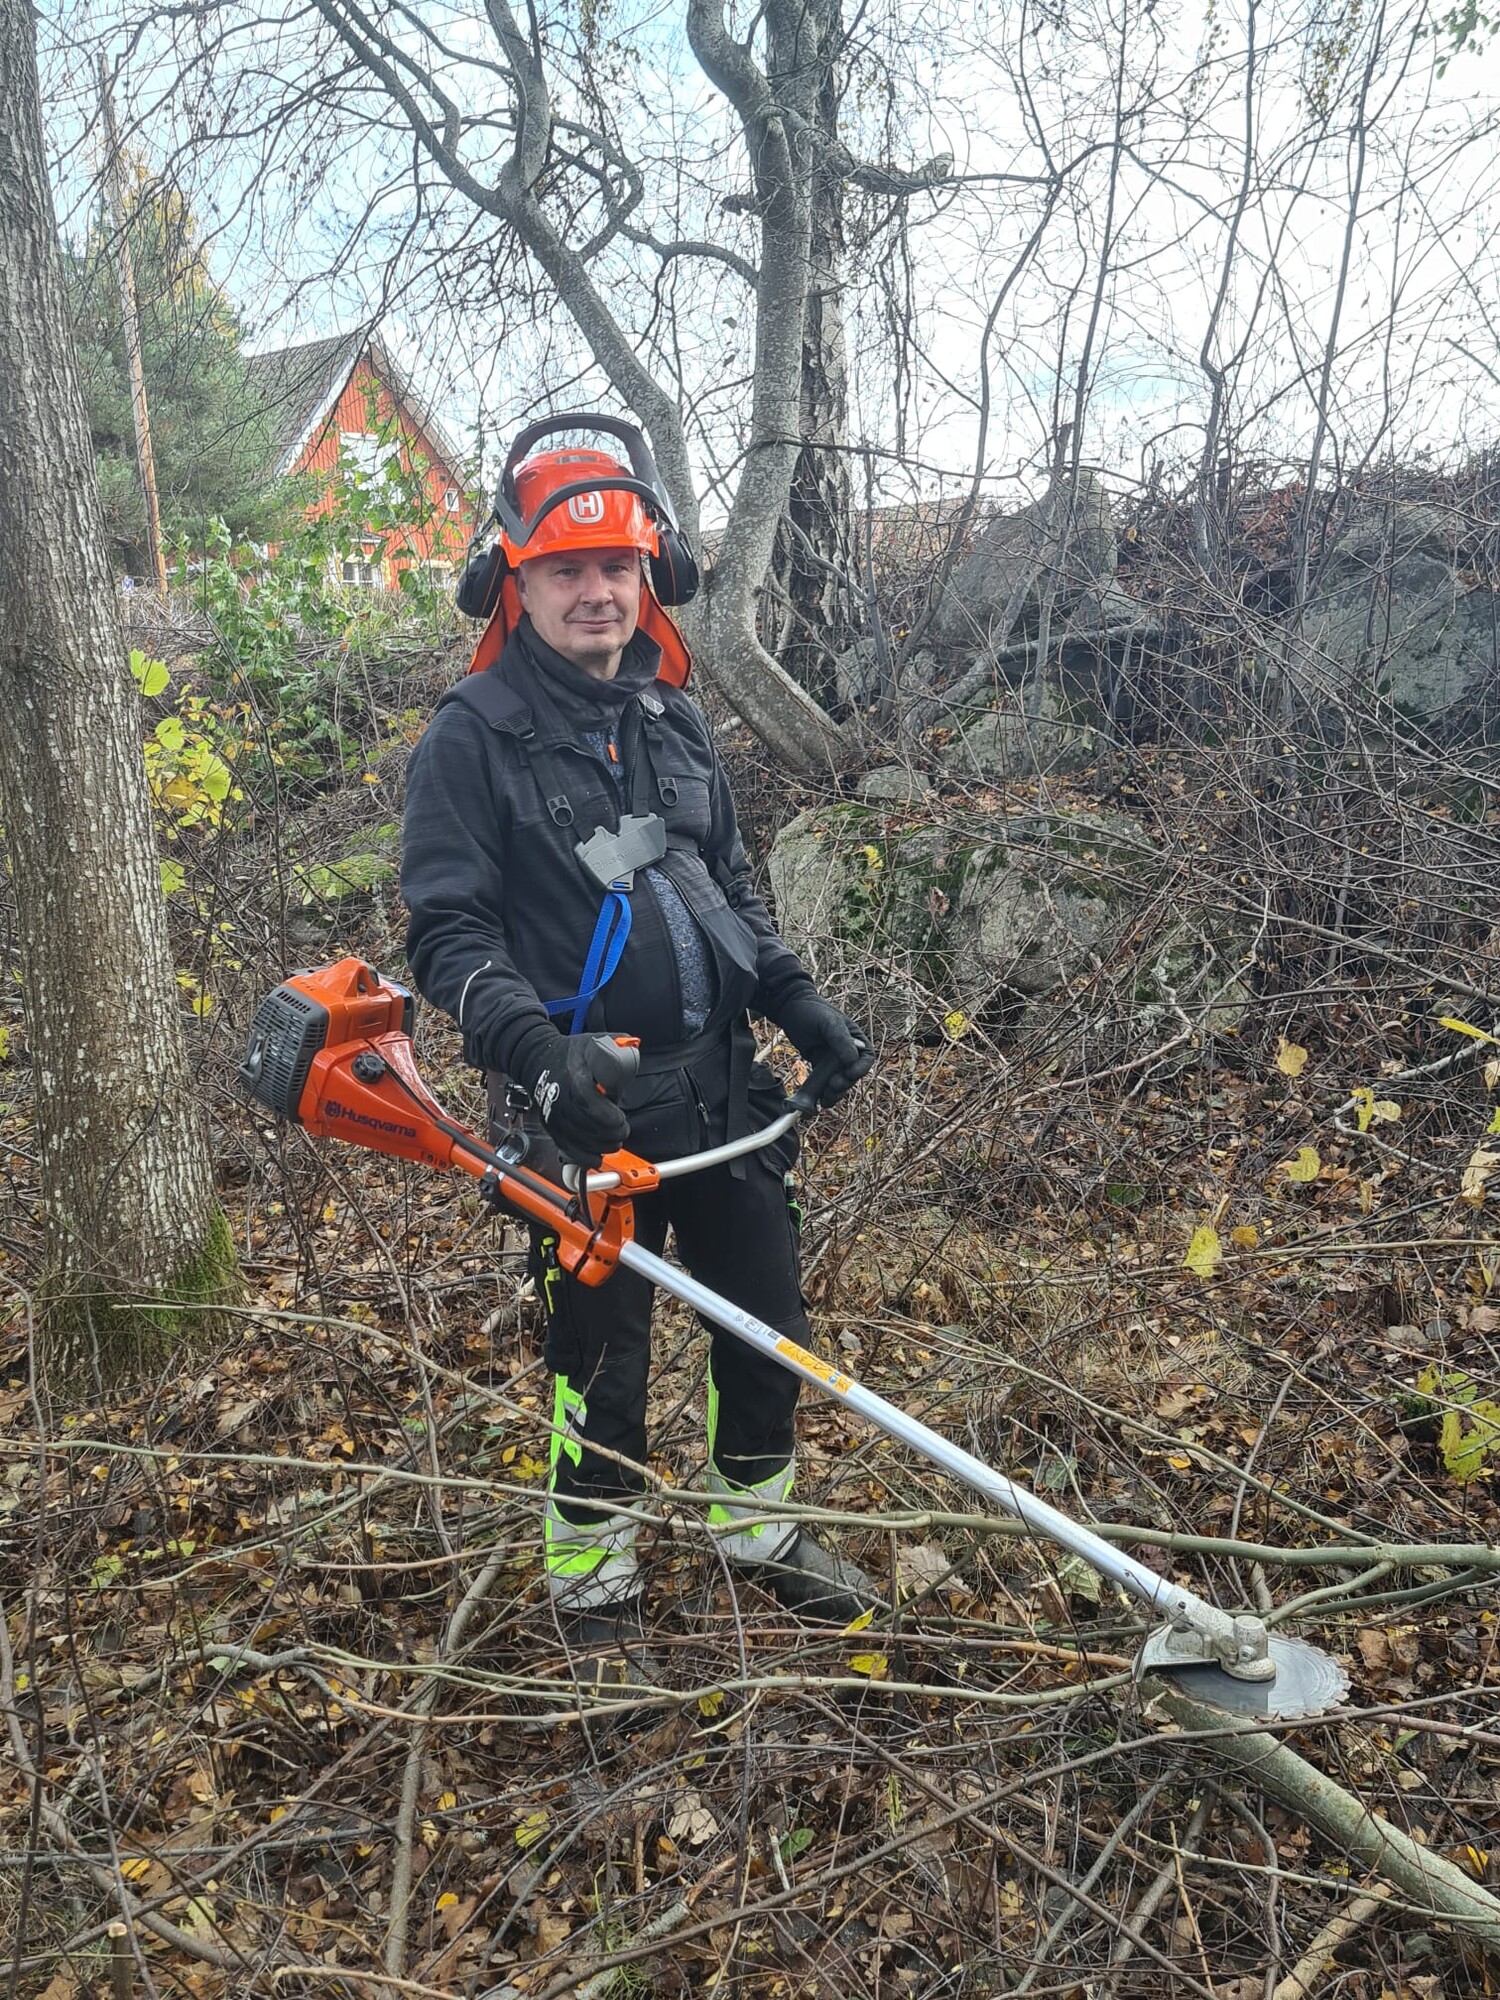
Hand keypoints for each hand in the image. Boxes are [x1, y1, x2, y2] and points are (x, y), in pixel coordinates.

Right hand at [516, 1029, 631, 1165]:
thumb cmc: (569, 1054)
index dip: (607, 1115)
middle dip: (610, 1133)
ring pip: (578, 1140)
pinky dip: (585, 1157)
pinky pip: (568, 1149)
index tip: (620, 1118)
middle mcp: (560, 1099)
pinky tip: (598, 1156)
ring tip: (614, 1141)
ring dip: (601, 1146)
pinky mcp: (552, 1127)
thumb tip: (631, 1050)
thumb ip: (615, 1047)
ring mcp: (554, 1115)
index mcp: (573, 1077)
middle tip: (622, 1130)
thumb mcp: (592, 1042)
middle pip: (586, 1125)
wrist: (537, 1061)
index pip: (588, 1101)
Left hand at [776, 993, 874, 1108]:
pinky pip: (825, 1083)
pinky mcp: (820, 1066)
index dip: (860, 1070)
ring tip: (825, 1098)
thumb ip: (840, 1039)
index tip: (849, 1074)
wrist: (789, 1008)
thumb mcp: (828, 1022)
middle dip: (844, 1084)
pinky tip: (818, 1100)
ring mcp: (833, 1060)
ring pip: (839, 1082)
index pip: (866, 1059)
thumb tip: (852, 1061)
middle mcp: (848, 1051)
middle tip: (832, 1086)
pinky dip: (823, 1093)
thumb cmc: (812, 1011)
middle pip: (852, 1075)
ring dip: (834, 1093)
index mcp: (856, 1039)